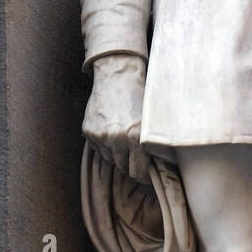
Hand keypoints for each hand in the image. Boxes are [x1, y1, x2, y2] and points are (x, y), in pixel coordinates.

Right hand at [82, 53, 151, 182]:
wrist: (117, 75)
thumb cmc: (140, 95)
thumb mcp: (153, 120)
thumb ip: (155, 144)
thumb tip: (162, 166)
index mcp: (136, 137)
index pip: (138, 172)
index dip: (145, 176)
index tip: (149, 175)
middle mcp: (116, 138)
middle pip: (124, 168)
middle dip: (132, 166)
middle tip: (138, 158)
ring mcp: (100, 136)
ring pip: (111, 159)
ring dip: (119, 155)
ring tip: (126, 140)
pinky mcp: (89, 131)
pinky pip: (99, 149)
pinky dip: (106, 145)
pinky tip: (113, 131)